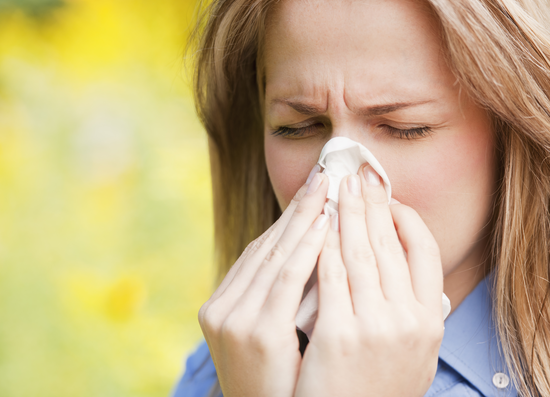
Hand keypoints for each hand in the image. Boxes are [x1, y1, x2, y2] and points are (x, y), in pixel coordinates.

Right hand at [198, 169, 330, 396]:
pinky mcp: (258, 332)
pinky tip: (326, 223)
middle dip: (297, 208)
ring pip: (276, 255)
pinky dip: (307, 247)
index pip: (259, 253)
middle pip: (265, 246)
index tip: (312, 192)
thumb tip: (312, 260)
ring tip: (328, 188)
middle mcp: (223, 308)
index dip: (287, 220)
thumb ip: (281, 301)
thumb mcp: (271, 340)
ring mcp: (235, 319)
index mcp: (222, 308)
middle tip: (322, 174)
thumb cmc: (278, 388)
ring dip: (304, 218)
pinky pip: (287, 278)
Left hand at [295, 164, 443, 396]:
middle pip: (388, 244)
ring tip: (335, 188)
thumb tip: (423, 283)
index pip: (425, 251)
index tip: (387, 197)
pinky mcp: (339, 335)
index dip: (404, 217)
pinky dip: (322, 244)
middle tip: (357, 173)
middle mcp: (409, 321)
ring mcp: (375, 327)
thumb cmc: (377, 391)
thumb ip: (418, 318)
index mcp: (430, 322)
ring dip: (344, 214)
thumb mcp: (413, 357)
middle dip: (370, 202)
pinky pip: (329, 275)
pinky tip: (314, 224)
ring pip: (357, 252)